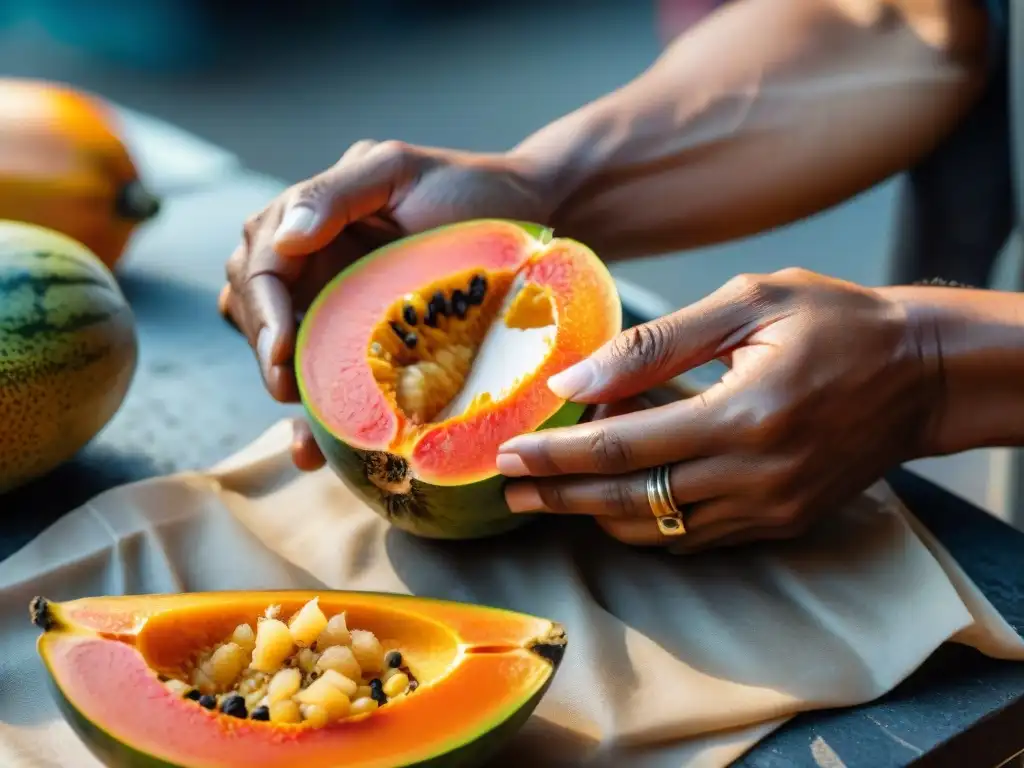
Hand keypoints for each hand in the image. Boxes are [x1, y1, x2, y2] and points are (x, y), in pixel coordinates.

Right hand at [219, 140, 554, 469]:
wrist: (531, 214)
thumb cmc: (468, 187)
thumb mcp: (398, 170)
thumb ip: (335, 193)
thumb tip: (280, 238)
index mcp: (313, 220)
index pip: (260, 266)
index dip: (261, 311)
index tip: (280, 354)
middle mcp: (315, 263)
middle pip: (255, 310)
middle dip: (265, 352)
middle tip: (289, 392)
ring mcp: (339, 304)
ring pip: (280, 348)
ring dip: (284, 388)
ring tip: (305, 437)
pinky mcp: (367, 342)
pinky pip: (327, 378)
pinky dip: (314, 415)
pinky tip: (315, 450)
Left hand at [496, 268, 942, 552]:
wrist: (921, 372)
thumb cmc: (834, 322)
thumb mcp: (747, 306)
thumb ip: (656, 345)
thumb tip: (576, 380)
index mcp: (743, 415)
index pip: (622, 447)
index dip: (556, 455)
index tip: (506, 456)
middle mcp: (755, 476)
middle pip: (628, 500)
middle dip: (559, 497)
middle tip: (508, 490)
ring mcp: (770, 508)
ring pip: (658, 530)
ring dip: (596, 513)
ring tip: (550, 493)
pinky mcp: (782, 521)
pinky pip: (695, 536)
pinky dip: (647, 520)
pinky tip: (616, 496)